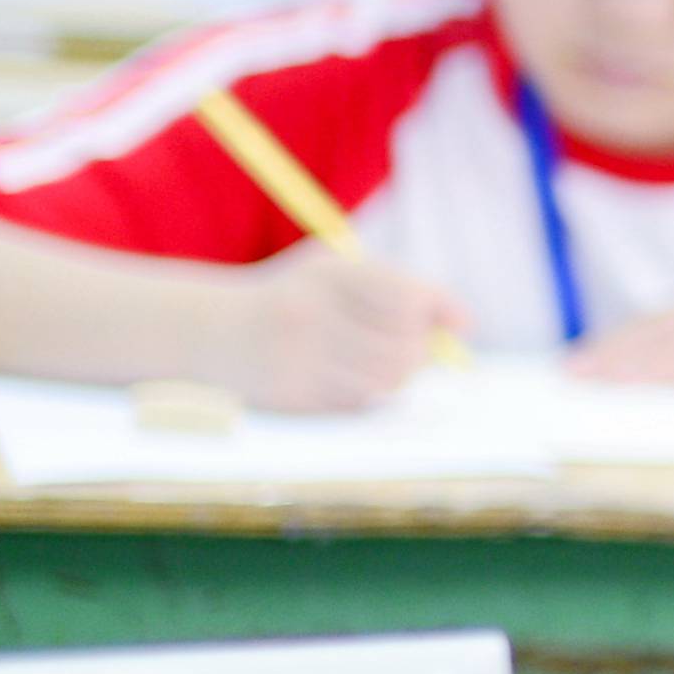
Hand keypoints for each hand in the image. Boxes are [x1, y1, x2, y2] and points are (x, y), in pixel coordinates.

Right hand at [224, 246, 464, 411]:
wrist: (208, 330)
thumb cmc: (292, 298)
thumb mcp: (334, 272)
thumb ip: (397, 287)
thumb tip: (466, 323)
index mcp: (328, 274)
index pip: (410, 298)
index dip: (442, 312)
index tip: (457, 323)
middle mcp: (312, 313)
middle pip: (407, 345)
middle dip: (422, 349)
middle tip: (413, 348)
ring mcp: (299, 357)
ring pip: (390, 379)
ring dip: (400, 375)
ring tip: (383, 362)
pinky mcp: (291, 394)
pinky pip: (360, 402)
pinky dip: (370, 393)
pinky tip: (351, 377)